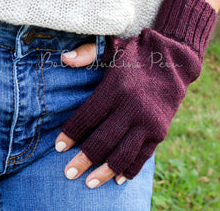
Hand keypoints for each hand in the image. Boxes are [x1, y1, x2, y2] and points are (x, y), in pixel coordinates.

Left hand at [55, 0, 216, 188]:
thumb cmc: (135, 55)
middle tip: (68, 173)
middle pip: (103, 140)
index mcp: (116, 88)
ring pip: (123, 154)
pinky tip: (117, 179)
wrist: (173, 61)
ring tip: (89, 183)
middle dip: (83, 159)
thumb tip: (63, 58)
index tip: (58, 146)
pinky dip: (130, 170)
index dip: (71, 133)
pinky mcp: (159, 132)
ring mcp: (148, 122)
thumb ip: (87, 53)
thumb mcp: (112, 47)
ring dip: (105, 171)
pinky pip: (143, 156)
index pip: (88, 116)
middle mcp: (132, 108)